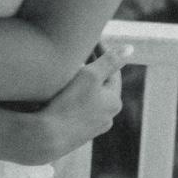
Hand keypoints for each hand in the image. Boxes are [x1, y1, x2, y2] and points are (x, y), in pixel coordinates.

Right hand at [28, 43, 131, 163]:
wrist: (46, 137)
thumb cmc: (69, 103)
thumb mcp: (91, 76)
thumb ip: (110, 60)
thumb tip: (131, 48)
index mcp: (114, 101)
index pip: (112, 70)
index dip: (102, 52)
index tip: (89, 40)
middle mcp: (108, 116)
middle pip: (101, 85)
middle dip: (91, 68)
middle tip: (76, 53)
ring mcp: (93, 127)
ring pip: (90, 98)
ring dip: (82, 84)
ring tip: (67, 71)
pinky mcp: (78, 133)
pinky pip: (79, 109)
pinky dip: (74, 97)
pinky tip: (60, 93)